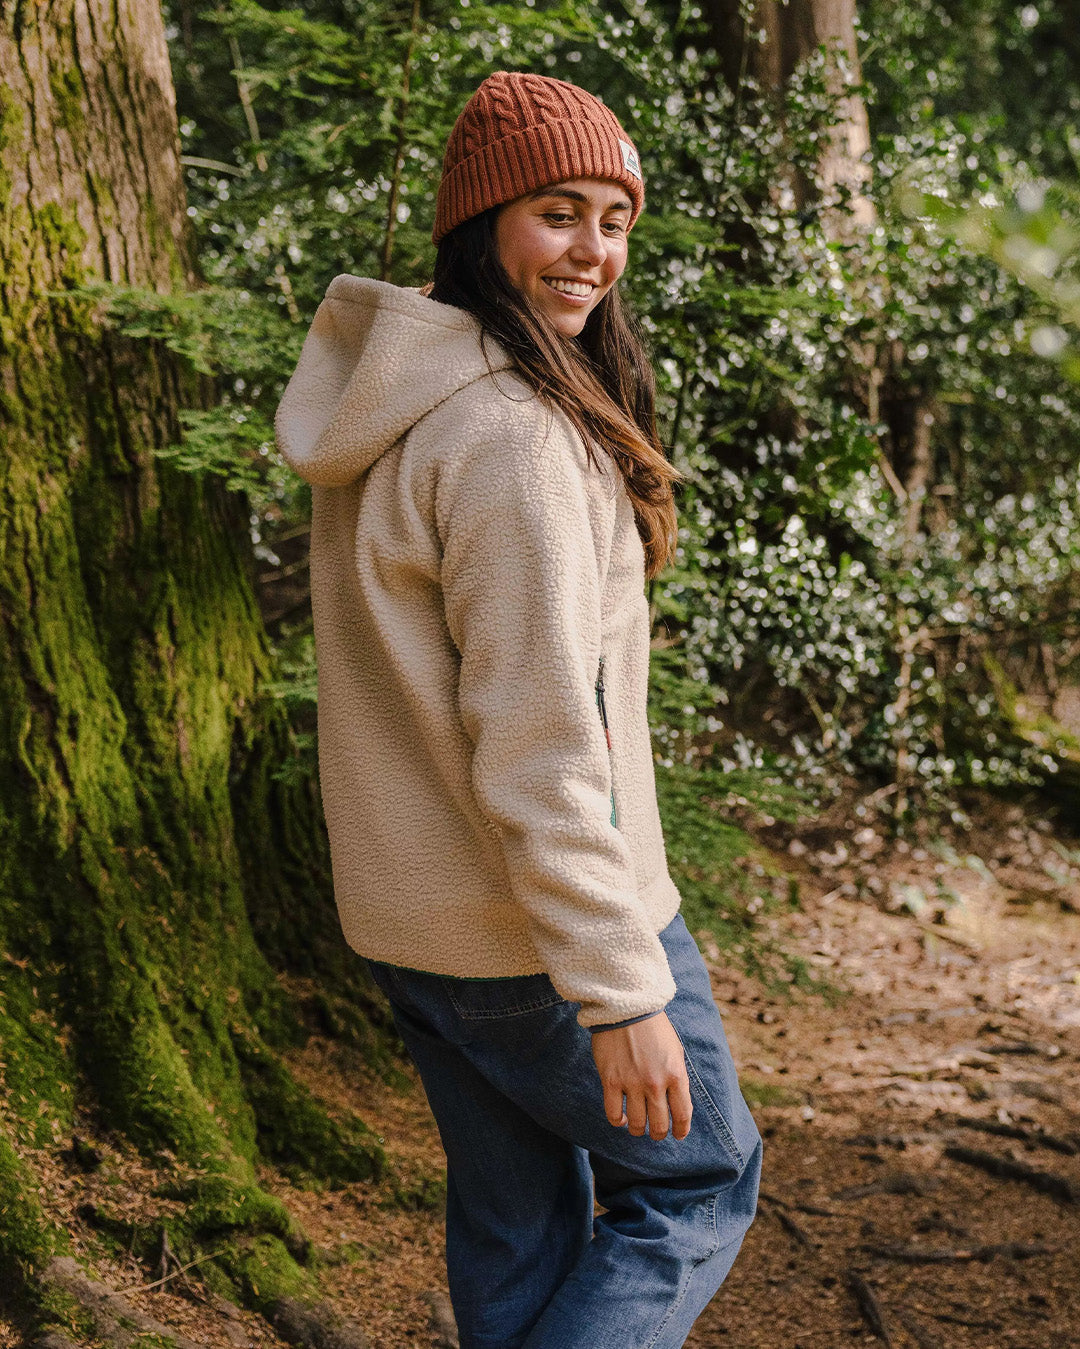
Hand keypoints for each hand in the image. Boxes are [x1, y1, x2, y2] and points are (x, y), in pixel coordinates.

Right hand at [590, 1012, 692, 1140]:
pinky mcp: (611, 1080)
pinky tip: (622, 1119)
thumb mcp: (675, 1052)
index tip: (677, 1134)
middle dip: (660, 1133)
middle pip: (660, 1125)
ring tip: (638, 1127)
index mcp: (676, 1075)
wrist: (627, 1007)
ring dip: (639, 1130)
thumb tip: (676, 1104)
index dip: (681, 1130)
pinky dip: (619, 1121)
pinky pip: (614, 1114)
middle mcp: (655, 1083)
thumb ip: (677, 1079)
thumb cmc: (654, 1028)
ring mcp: (632, 1083)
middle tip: (657, 1132)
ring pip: (638, 1124)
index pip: (682, 1115)